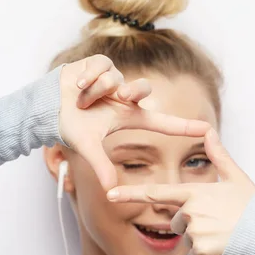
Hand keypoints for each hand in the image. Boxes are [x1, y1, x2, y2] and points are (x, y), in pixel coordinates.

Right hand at [58, 54, 210, 189]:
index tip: (208, 130)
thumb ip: (101, 166)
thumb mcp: (88, 147)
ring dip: (95, 91)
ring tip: (80, 99)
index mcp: (127, 117)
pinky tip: (76, 86)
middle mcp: (124, 98)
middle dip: (132, 90)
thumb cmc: (70, 127)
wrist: (46, 109)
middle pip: (142, 89)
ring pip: (115, 78)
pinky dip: (87, 77)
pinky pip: (101, 65)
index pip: (161, 123)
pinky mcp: (98, 64)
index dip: (183, 126)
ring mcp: (112, 80)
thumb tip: (110, 190)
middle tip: (119, 96)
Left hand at [105, 128, 254, 254]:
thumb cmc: (254, 206)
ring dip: (201, 239)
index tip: (109, 195)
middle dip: (193, 223)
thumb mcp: (237, 177)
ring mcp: (196, 232)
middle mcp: (191, 212)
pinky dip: (208, 254)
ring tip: (225, 233)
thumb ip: (218, 156)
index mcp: (195, 193)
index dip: (131, 194)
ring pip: (187, 239)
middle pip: (177, 221)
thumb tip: (209, 131)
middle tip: (219, 221)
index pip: (157, 193)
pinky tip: (225, 247)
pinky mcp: (202, 251)